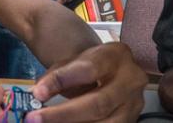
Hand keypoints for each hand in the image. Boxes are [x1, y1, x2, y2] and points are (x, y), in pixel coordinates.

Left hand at [25, 42, 146, 121]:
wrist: (112, 71)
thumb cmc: (91, 65)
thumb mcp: (72, 62)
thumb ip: (56, 76)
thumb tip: (38, 94)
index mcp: (115, 55)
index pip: (88, 69)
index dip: (62, 81)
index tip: (38, 92)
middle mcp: (131, 80)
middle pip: (98, 103)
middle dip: (64, 114)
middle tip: (37, 118)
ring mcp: (134, 104)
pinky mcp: (132, 120)